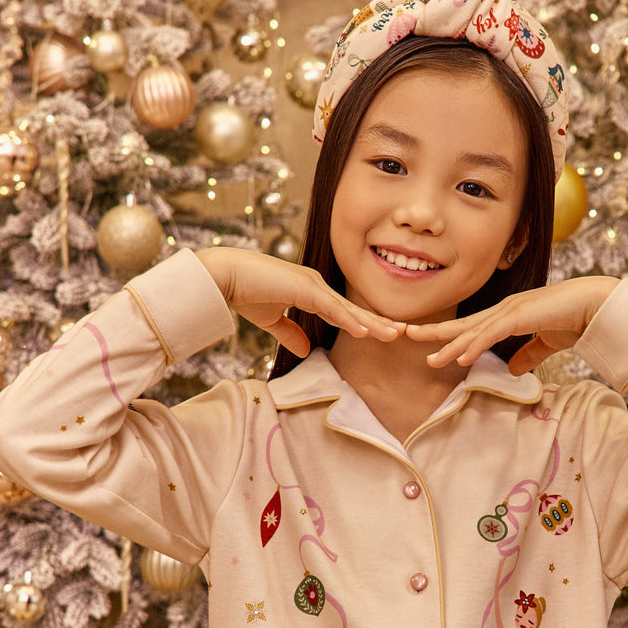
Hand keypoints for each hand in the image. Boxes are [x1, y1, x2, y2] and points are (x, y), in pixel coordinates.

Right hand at [196, 247, 402, 357]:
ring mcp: (312, 285)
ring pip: (348, 309)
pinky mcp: (304, 288)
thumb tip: (306, 350)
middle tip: (403, 332)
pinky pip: (332, 308)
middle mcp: (316, 285)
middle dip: (378, 322)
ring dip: (371, 323)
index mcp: (310, 291)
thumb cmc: (244, 293)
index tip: (384, 333)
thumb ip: (290, 333)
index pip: (343, 311)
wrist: (224, 277)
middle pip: (353, 309)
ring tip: (394, 334)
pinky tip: (365, 332)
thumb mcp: (272, 320)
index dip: (364, 322)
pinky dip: (349, 320)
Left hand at [405, 277, 618, 374]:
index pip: (470, 327)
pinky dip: (474, 346)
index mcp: (507, 315)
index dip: (447, 334)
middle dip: (434, 332)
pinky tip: (460, 358)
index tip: (425, 342)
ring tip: (429, 357)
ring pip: (472, 331)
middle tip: (405, 335)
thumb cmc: (573, 320)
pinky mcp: (520, 317)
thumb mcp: (545, 344)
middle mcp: (503, 311)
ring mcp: (510, 312)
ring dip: (450, 344)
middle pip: (462, 324)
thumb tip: (512, 370)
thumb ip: (528, 355)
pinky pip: (491, 334)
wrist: (594, 307)